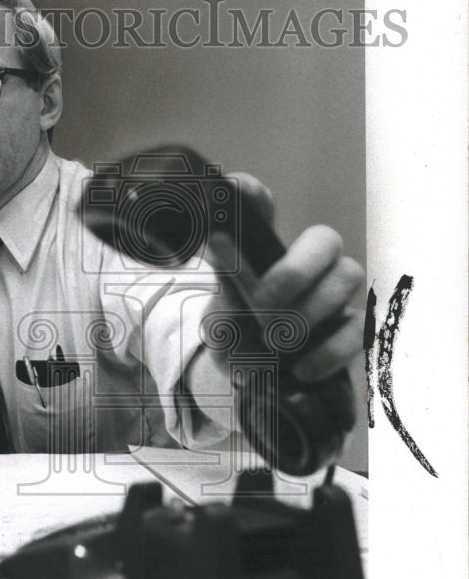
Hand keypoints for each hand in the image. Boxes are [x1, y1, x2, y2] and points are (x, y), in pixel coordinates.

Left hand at [205, 173, 364, 381]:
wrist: (252, 385)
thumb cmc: (236, 339)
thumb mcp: (220, 317)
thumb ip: (225, 284)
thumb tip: (218, 239)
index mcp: (263, 252)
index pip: (262, 208)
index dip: (252, 195)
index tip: (237, 193)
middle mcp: (304, 263)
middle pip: (325, 239)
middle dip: (296, 270)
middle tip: (263, 304)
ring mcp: (333, 293)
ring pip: (349, 275)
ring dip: (310, 309)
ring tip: (276, 340)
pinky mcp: (351, 329)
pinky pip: (361, 327)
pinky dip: (330, 350)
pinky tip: (302, 368)